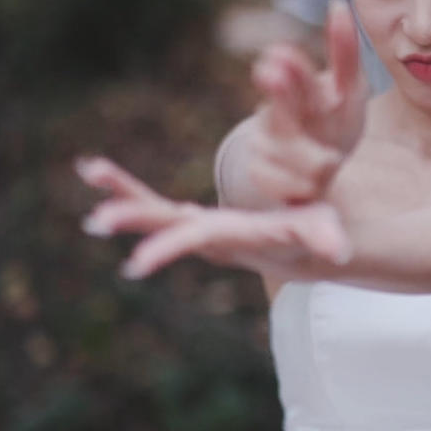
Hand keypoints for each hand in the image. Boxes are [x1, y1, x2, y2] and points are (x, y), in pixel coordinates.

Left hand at [77, 156, 352, 279]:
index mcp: (232, 238)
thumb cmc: (311, 235)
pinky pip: (149, 199)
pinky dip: (123, 185)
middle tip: (94, 222)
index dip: (167, 248)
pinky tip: (92, 169)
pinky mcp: (186, 219)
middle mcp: (205, 236)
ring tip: (89, 167)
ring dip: (120, 193)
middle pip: (164, 226)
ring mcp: (191, 228)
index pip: (196, 242)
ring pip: (149, 210)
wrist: (296, 250)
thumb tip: (340, 252)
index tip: (135, 264)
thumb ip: (327, 237)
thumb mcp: (322, 230)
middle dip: (132, 220)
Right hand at [241, 0, 367, 203]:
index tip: (277, 54)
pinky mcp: (260, 173)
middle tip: (270, 71)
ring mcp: (265, 142)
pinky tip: (309, 184)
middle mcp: (277, 112)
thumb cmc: (335, 120)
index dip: (289, 66)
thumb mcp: (349, 88)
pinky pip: (283, 182)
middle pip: (278, 103)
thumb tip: (338, 2)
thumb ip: (344, 51)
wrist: (321, 169)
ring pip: (289, 151)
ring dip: (315, 160)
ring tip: (329, 161)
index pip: (295, 74)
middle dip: (277, 90)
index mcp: (300, 88)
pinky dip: (301, 185)